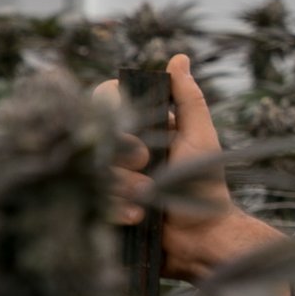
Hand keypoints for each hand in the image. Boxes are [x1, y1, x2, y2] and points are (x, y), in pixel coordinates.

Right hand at [97, 53, 281, 282]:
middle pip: (92, 134)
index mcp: (137, 127)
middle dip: (121, 153)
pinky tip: (139, 217)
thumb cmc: (206, 185)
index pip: (105, 100)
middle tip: (148, 165)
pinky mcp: (98, 208)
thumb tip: (178, 58)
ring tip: (149, 201)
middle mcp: (115, 149)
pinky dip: (116, 208)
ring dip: (121, 185)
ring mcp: (103, 179)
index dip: (112, 109)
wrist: (203, 238)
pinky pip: (89, 201)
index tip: (137, 129)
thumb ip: (189, 99)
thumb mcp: (201, 138)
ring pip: (88, 169)